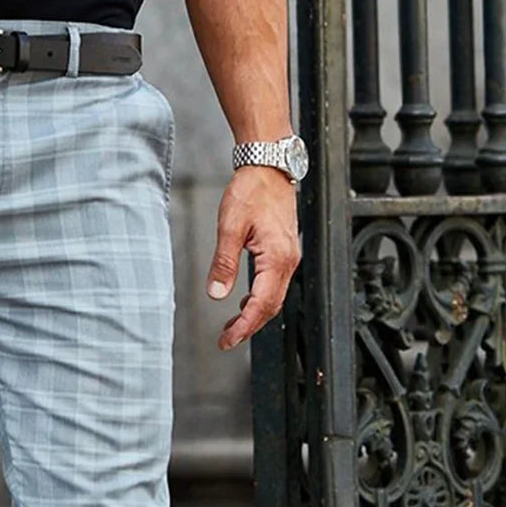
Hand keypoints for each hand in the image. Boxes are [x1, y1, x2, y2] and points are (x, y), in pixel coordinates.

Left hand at [206, 165, 300, 350]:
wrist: (269, 165)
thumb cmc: (252, 190)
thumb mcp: (230, 227)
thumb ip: (223, 263)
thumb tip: (216, 293)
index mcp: (276, 258)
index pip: (260, 305)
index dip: (243, 327)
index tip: (227, 340)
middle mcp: (288, 260)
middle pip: (270, 307)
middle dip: (249, 327)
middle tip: (227, 340)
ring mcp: (288, 256)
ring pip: (274, 297)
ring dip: (254, 315)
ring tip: (233, 326)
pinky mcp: (284, 251)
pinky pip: (274, 284)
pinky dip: (260, 299)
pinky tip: (244, 301)